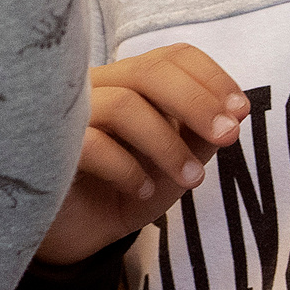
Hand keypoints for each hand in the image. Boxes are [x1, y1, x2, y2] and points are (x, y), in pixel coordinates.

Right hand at [36, 46, 248, 263]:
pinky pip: (90, 144)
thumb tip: (235, 113)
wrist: (79, 233)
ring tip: (192, 179)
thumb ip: (201, 135)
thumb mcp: (176, 162)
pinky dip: (127, 168)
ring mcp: (68, 115)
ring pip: (123, 105)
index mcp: (130, 82)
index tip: (240, 111)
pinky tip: (142, 191)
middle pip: (148, 71)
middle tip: (227, 135)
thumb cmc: (127, 188)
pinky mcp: (49, 149)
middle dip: (196, 102)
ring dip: (168, 143)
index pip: (172, 56)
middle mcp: (97, 88)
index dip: (211, 77)